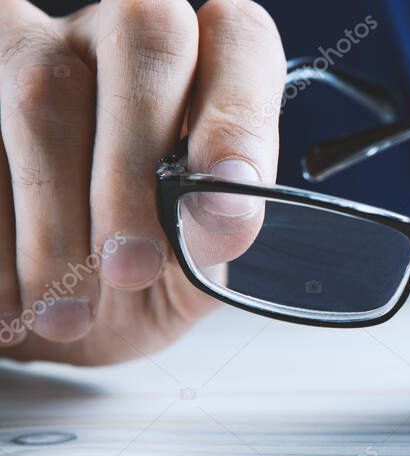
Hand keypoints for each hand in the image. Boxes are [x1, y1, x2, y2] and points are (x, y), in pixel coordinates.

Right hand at [0, 0, 284, 364]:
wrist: (47, 314)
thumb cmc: (134, 277)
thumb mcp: (188, 268)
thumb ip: (212, 232)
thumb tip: (222, 209)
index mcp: (200, 70)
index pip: (237, 38)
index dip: (238, 111)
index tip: (228, 202)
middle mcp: (115, 38)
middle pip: (139, 38)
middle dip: (135, 170)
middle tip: (130, 269)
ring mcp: (26, 46)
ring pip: (40, 96)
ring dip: (53, 223)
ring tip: (64, 314)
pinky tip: (10, 301)